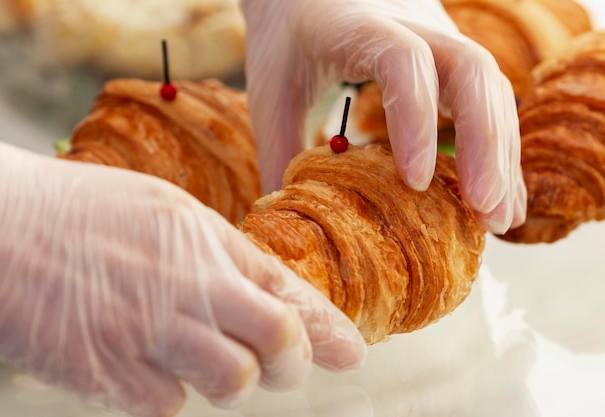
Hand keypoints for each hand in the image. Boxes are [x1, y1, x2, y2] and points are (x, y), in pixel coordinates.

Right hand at [0, 138, 365, 416]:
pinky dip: (165, 394)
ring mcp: (154, 331)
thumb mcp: (160, 212)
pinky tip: (139, 365)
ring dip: (229, 381)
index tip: (352, 353)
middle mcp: (190, 284)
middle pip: (279, 341)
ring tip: (199, 361)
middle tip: (285, 370)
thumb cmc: (76, 212)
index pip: (286, 290)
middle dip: (293, 363)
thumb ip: (211, 253)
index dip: (326, 327)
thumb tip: (254, 293)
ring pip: (234, 382)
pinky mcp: (112, 375)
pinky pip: (169, 404)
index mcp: (205, 239)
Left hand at [240, 0, 525, 233]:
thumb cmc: (285, 38)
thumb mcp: (270, 91)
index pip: (403, 60)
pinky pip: (486, 100)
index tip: (416, 182)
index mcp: (355, 26)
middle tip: (483, 212)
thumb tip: (294, 226)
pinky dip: (496, 150)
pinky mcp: (447, 58)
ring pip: (489, 86)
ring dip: (501, 155)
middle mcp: (411, 24)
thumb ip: (279, 153)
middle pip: (471, 70)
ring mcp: (437, 37)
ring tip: (499, 219)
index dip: (415, 119)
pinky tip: (500, 195)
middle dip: (485, 145)